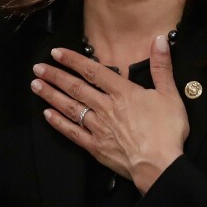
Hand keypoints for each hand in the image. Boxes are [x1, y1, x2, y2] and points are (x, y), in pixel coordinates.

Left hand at [30, 34, 187, 193]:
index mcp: (123, 92)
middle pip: (75, 87)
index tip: (56, 53)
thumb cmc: (166, 132)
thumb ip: (161, 66)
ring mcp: (98, 127)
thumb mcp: (170, 94)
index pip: (93, 71)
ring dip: (51, 95)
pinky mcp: (95, 146)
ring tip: (36, 85)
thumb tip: (158, 41)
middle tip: (38, 68)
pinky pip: (72, 132)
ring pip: (70, 107)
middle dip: (55, 76)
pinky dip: (58, 122)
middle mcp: (106, 107)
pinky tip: (48, 115)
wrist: (160, 166)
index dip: (73, 60)